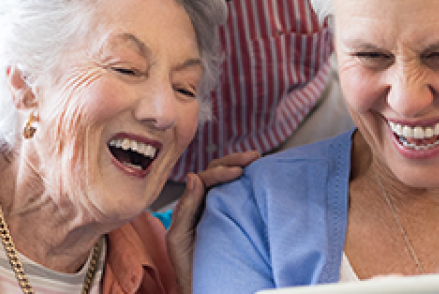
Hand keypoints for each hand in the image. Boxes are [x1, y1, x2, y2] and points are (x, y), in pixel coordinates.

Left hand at [166, 149, 260, 292]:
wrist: (203, 285)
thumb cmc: (188, 266)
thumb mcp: (179, 237)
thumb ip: (185, 208)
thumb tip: (194, 177)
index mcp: (190, 205)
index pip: (204, 178)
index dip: (221, 171)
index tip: (238, 171)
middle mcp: (204, 203)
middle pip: (217, 173)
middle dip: (234, 161)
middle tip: (253, 157)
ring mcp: (219, 210)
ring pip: (229, 182)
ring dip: (241, 168)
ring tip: (257, 162)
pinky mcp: (234, 219)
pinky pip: (239, 197)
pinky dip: (248, 184)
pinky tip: (258, 179)